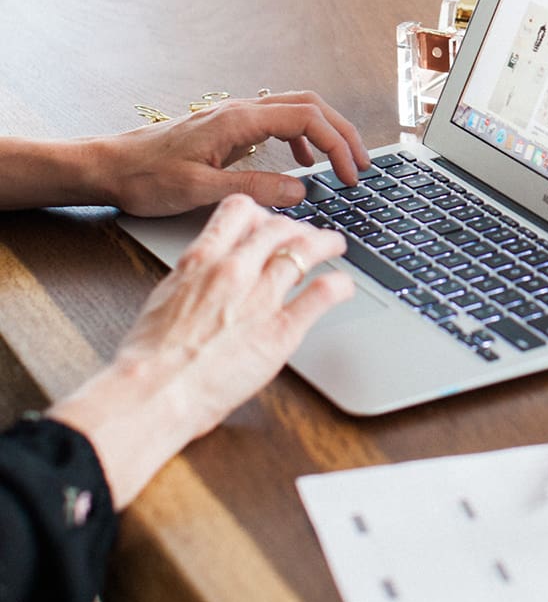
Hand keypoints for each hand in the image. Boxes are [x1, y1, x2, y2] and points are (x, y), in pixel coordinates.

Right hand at [54, 196, 354, 508]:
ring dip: (325, 244)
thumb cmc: (150, 356)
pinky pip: (322, 295)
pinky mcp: (282, 330)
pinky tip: (344, 286)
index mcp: (201, 260)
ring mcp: (261, 298)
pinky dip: (339, 285)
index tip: (269, 218)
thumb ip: (193, 279)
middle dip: (297, 227)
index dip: (260, 211)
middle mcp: (235, 270)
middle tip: (307, 234)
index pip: (239, 210)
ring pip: (305, 252)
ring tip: (334, 245)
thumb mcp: (165, 299)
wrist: (153, 391)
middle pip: (278, 228)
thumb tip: (204, 274)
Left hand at [99, 90, 370, 215]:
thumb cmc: (146, 178)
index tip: (351, 174)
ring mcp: (235, 116)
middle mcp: (240, 111)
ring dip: (324, 133)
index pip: (307, 117)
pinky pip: (277, 121)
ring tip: (340, 163)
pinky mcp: (228, 128)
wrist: (109, 167)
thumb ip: (255, 189)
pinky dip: (301, 137)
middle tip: (361, 165)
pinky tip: (300, 164)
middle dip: (342, 133)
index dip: (337, 144)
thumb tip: (301, 190)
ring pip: (296, 109)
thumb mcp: (202, 190)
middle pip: (310, 105)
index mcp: (238, 120)